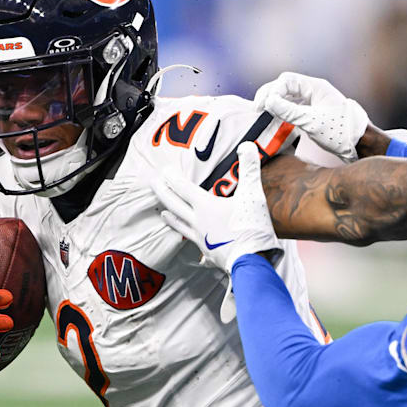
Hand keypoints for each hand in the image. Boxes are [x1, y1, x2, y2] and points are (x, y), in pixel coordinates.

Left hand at [151, 143, 282, 272]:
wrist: (251, 261)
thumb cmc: (251, 228)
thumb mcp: (253, 194)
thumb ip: (250, 168)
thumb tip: (247, 145)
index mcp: (205, 206)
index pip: (183, 188)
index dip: (172, 177)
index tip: (164, 170)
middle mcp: (198, 222)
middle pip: (175, 204)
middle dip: (163, 192)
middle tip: (153, 184)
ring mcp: (201, 238)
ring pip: (180, 225)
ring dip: (170, 217)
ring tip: (162, 213)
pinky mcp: (208, 253)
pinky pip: (196, 245)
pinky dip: (192, 241)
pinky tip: (195, 248)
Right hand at [254, 72, 368, 162]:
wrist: (361, 144)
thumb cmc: (342, 132)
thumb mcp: (312, 122)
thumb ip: (289, 111)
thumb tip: (268, 102)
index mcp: (316, 87)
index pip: (287, 80)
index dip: (272, 91)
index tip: (264, 106)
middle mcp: (314, 91)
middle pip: (285, 86)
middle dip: (270, 95)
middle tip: (258, 109)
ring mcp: (314, 102)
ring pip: (288, 97)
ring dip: (275, 103)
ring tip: (263, 114)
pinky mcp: (314, 113)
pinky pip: (294, 107)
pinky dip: (283, 111)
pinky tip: (276, 119)